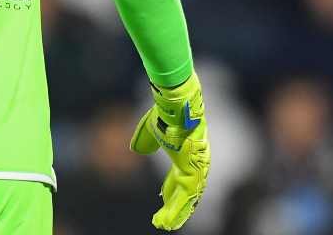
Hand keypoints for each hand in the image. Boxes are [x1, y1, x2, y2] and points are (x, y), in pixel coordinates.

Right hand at [130, 71, 210, 230]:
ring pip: (186, 198)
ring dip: (176, 213)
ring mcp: (195, 169)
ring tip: (166, 226)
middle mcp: (193, 164)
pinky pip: (185, 198)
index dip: (170, 189)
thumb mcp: (150, 130)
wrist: (175, 110)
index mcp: (185, 154)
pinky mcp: (193, 173)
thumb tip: (137, 150)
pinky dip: (177, 211)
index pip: (178, 177)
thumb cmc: (165, 115)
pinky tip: (169, 222)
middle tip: (166, 220)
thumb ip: (145, 141)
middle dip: (175, 206)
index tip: (162, 198)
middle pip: (184, 191)